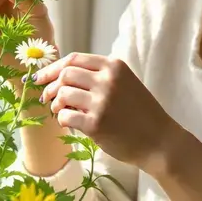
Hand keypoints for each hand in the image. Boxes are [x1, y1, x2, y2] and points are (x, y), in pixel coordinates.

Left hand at [32, 52, 180, 170]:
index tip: (41, 77)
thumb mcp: (125, 83)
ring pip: (62, 94)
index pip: (74, 59)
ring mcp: (102, 102)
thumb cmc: (140, 113)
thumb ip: (99, 76)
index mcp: (114, 66)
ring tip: (59, 111)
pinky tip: (68, 123)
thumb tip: (60, 76)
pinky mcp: (96, 124)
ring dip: (55, 103)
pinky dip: (62, 119)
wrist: (159, 141)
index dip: (53, 67)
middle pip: (65, 74)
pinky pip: (65, 116)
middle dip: (50, 85)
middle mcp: (108, 80)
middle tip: (46, 97)